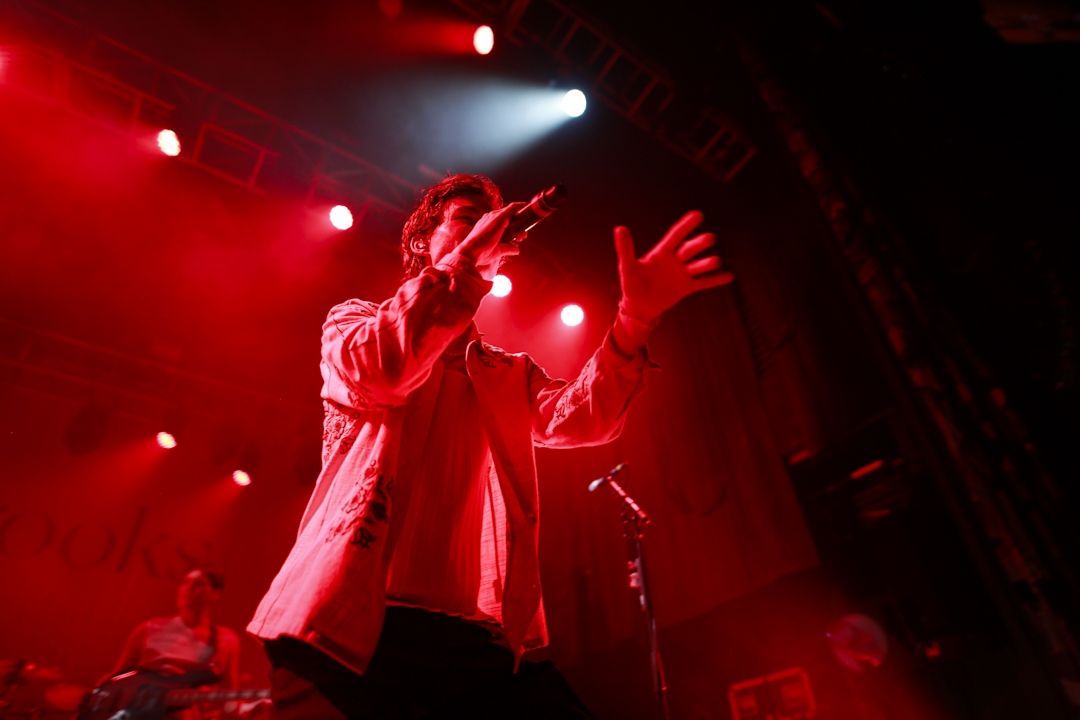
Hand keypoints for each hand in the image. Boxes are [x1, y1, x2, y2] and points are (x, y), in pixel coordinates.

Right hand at [448, 202, 524, 280]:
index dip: (514, 226)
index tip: (519, 235)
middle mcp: (491, 218)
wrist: (469, 253)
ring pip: (512, 212)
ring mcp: (494, 216)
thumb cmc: (479, 253)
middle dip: (519, 224)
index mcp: (489, 224)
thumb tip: (517, 249)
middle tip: (521, 237)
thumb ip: (507, 248)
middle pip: (509, 216)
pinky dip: (521, 208)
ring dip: (522, 218)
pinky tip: (527, 209)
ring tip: (523, 234)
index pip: (504, 221)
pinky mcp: (499, 218)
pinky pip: (513, 208)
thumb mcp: (497, 251)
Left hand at [615, 210, 733, 323]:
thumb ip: (626, 249)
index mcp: (661, 253)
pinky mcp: (687, 288)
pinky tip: (729, 276)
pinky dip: (716, 280)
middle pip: (690, 249)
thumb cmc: (631, 285)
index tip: (698, 215)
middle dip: (700, 244)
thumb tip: (620, 228)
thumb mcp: (627, 267)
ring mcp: (682, 274)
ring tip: (717, 261)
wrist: (638, 307)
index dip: (686, 226)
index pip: (675, 236)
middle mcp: (674, 261)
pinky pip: (703, 283)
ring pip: (698, 266)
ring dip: (708, 263)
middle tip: (710, 238)